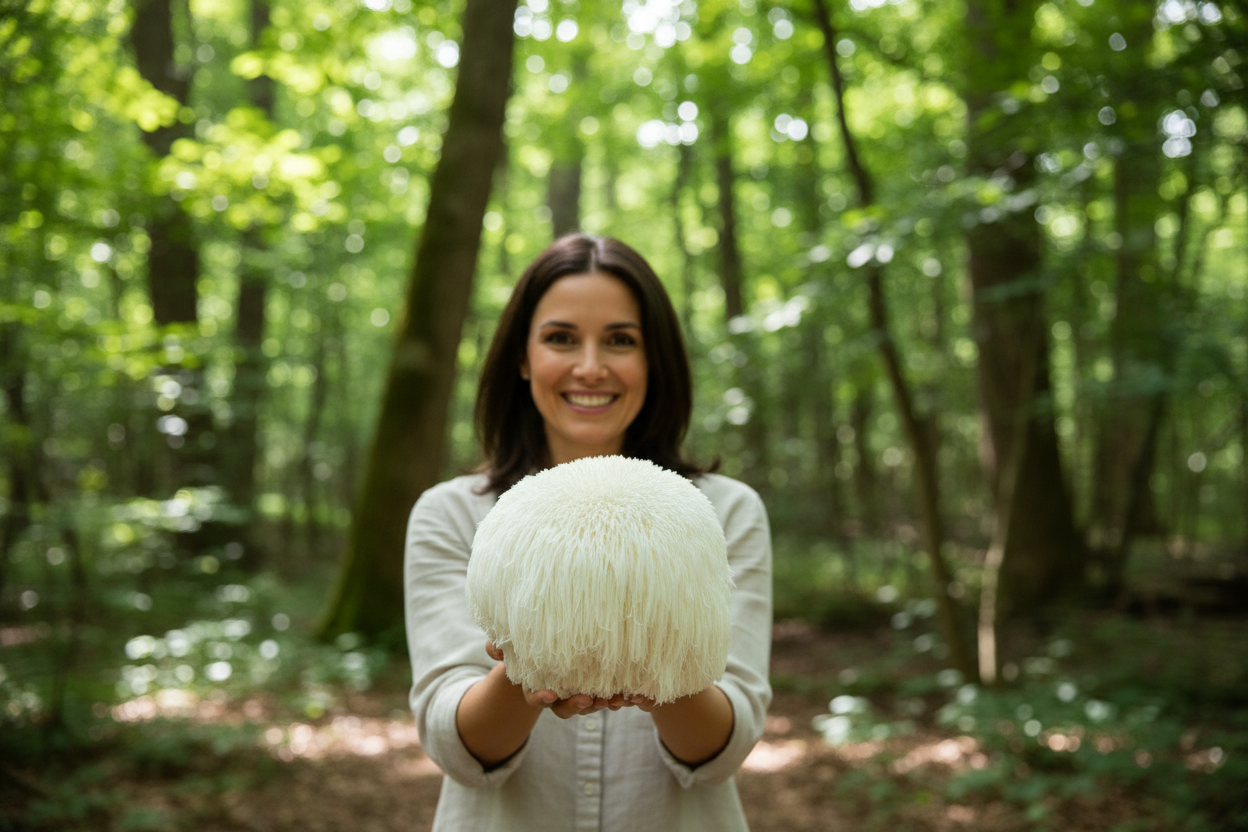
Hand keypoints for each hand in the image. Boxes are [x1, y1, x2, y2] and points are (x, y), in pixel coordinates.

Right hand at [484, 641, 614, 718]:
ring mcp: (576, 693)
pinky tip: (625, 693)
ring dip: (599, 703)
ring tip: (611, 699)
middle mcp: (557, 696)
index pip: (537, 698)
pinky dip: (614, 696)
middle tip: (586, 700)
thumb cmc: (524, 649)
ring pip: (588, 704)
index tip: (549, 695)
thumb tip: (494, 647)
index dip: (542, 698)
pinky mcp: (594, 687)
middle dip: (576, 706)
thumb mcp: (511, 648)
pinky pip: (604, 695)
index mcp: (536, 688)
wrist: (544, 651)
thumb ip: (499, 648)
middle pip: (566, 708)